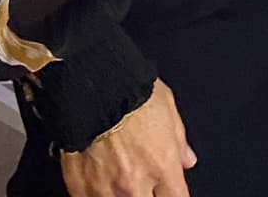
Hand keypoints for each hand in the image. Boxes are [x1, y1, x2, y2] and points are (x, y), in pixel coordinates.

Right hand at [60, 80, 196, 196]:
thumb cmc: (129, 89)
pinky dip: (96, 193)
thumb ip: (179, 139)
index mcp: (162, 165)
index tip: (169, 190)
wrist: (91, 82)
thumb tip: (188, 159)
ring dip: (122, 194)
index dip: (174, 194)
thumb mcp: (167, 106)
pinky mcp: (79, 188)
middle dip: (148, 195)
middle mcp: (135, 184)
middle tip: (143, 183)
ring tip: (119, 176)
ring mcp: (106, 189)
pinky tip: (99, 181)